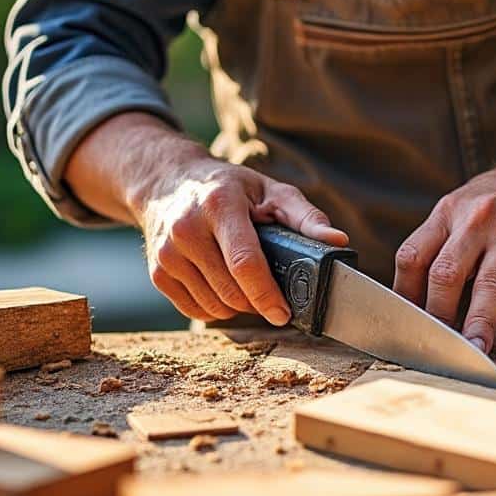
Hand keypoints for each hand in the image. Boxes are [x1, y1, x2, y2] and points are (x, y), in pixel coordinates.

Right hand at [133, 158, 347, 323]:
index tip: (284, 312)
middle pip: (231, 291)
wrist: (168, 182)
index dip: (267, 294)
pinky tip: (223, 288)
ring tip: (246, 285)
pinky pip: (195, 311)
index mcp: (219, 205)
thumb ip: (306, 216)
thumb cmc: (228, 188)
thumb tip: (338, 241)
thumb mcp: (270, 190)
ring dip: (238, 307)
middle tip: (273, 296)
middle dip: (258, 302)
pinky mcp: (157, 273)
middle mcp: (186, 229)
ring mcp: (167, 254)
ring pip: (214, 307)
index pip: (244, 263)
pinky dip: (216, 309)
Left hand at [393, 140, 495, 356]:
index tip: (407, 322)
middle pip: (445, 274)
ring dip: (478, 324)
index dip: (404, 294)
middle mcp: (476, 221)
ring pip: (489, 285)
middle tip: (437, 346)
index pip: (412, 256)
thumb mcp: (461, 207)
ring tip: (473, 351)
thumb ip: (439, 245)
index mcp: (447, 212)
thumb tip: (414, 298)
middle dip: (438, 315)